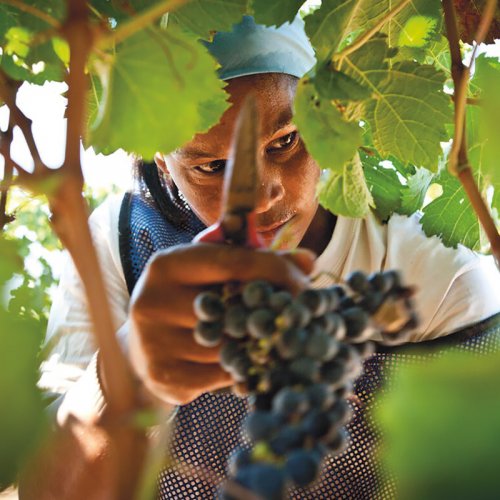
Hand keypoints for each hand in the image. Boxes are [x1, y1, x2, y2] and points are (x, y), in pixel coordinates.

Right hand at [128, 243, 314, 405]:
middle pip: (233, 307)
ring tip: (272, 340)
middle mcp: (153, 300)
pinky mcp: (162, 376)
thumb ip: (257, 261)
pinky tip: (246, 362)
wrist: (141, 341)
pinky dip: (241, 370)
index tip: (304, 284)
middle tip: (297, 317)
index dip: (276, 272)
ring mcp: (153, 342)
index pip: (234, 263)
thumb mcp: (212, 269)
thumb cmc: (186, 297)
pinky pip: (220, 376)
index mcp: (167, 264)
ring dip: (259, 345)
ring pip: (229, 346)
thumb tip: (308, 261)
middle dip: (272, 312)